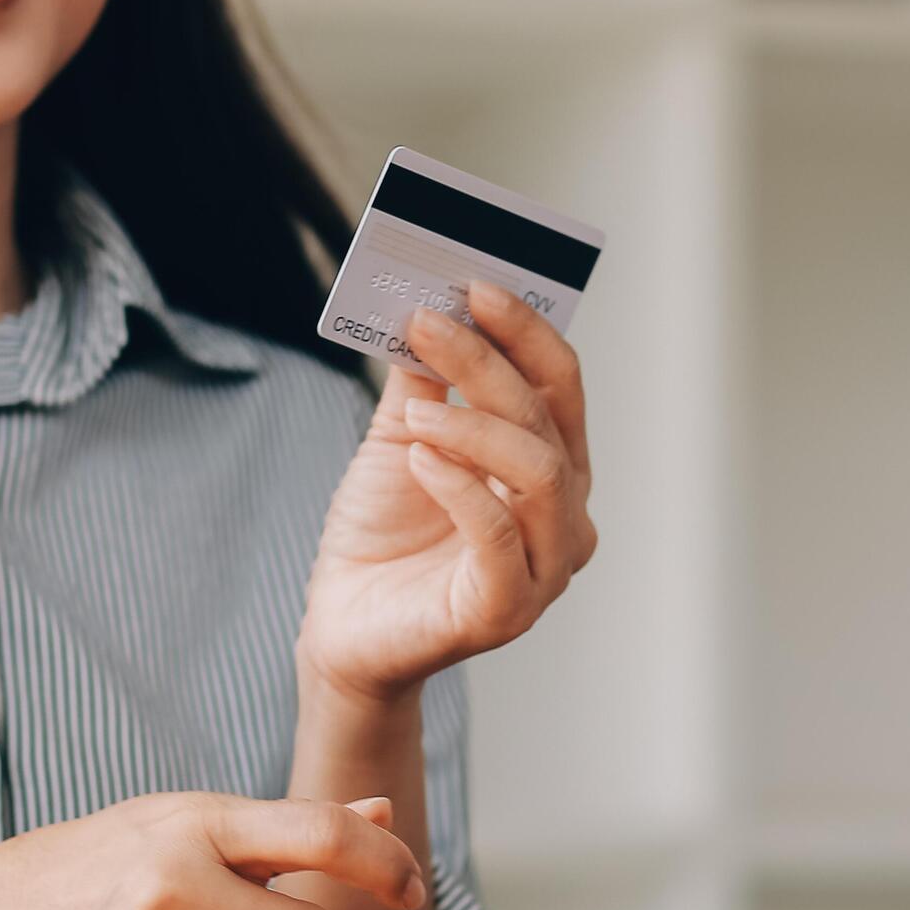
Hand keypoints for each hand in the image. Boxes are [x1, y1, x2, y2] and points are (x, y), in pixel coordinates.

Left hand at [297, 279, 598, 704]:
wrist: (343, 626)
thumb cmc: (382, 534)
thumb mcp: (401, 438)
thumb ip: (423, 379)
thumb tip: (427, 305)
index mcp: (553, 468)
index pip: (561, 384)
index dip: (526, 329)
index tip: (475, 283)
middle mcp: (565, 517)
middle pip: (547, 416)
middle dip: (488, 358)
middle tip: (427, 320)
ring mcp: (545, 568)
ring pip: (540, 471)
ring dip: (473, 423)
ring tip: (412, 408)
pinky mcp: (507, 610)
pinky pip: (500, 534)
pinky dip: (460, 485)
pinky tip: (418, 456)